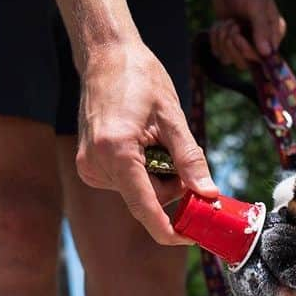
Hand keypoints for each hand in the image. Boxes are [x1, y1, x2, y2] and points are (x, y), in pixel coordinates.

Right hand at [76, 40, 217, 242]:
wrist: (106, 56)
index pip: (145, 207)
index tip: (191, 239)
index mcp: (116, 152)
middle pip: (148, 199)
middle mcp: (96, 164)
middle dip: (171, 185)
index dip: (170, 229)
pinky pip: (127, 182)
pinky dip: (143, 171)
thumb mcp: (173, 117)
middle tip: (177, 151)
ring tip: (154, 138)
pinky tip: (142, 143)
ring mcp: (88, 167)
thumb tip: (208, 193)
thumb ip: (190, 159)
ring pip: (139, 192)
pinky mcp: (88, 165)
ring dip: (157, 175)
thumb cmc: (140, 78)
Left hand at [210, 0, 286, 68]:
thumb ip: (262, 29)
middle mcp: (260, 43)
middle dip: (232, 44)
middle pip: (244, 63)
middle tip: (232, 23)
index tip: (237, 36)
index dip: (248, 51)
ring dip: (222, 39)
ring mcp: (243, 44)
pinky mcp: (228, 42)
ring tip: (227, 20)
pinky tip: (219, 23)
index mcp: (273, 35)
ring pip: (229, 59)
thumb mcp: (257, 6)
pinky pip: (218, 52)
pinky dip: (215, 38)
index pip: (263, 58)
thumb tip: (267, 53)